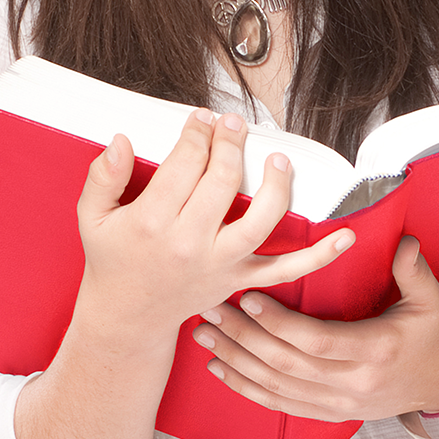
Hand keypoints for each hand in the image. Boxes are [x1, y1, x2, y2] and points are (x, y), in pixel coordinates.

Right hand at [75, 109, 355, 333]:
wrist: (127, 318)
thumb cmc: (114, 261)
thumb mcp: (92, 218)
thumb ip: (103, 176)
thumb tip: (121, 140)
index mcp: (152, 223)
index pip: (185, 164)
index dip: (197, 133)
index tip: (202, 119)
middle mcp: (190, 245)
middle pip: (223, 182)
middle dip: (231, 144)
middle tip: (233, 124)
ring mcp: (220, 265)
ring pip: (261, 221)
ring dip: (276, 186)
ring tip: (277, 159)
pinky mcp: (241, 280)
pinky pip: (287, 269)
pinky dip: (320, 256)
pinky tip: (346, 236)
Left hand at [190, 235, 438, 422]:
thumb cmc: (436, 335)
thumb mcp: (432, 300)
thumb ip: (413, 270)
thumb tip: (405, 241)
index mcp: (376, 351)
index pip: (316, 341)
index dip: (278, 323)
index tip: (249, 297)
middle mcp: (353, 384)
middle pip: (286, 364)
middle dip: (242, 337)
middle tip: (210, 310)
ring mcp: (339, 404)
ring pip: (276, 387)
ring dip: (236, 362)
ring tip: (205, 335)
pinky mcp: (330, 414)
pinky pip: (280, 405)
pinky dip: (247, 389)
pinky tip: (222, 370)